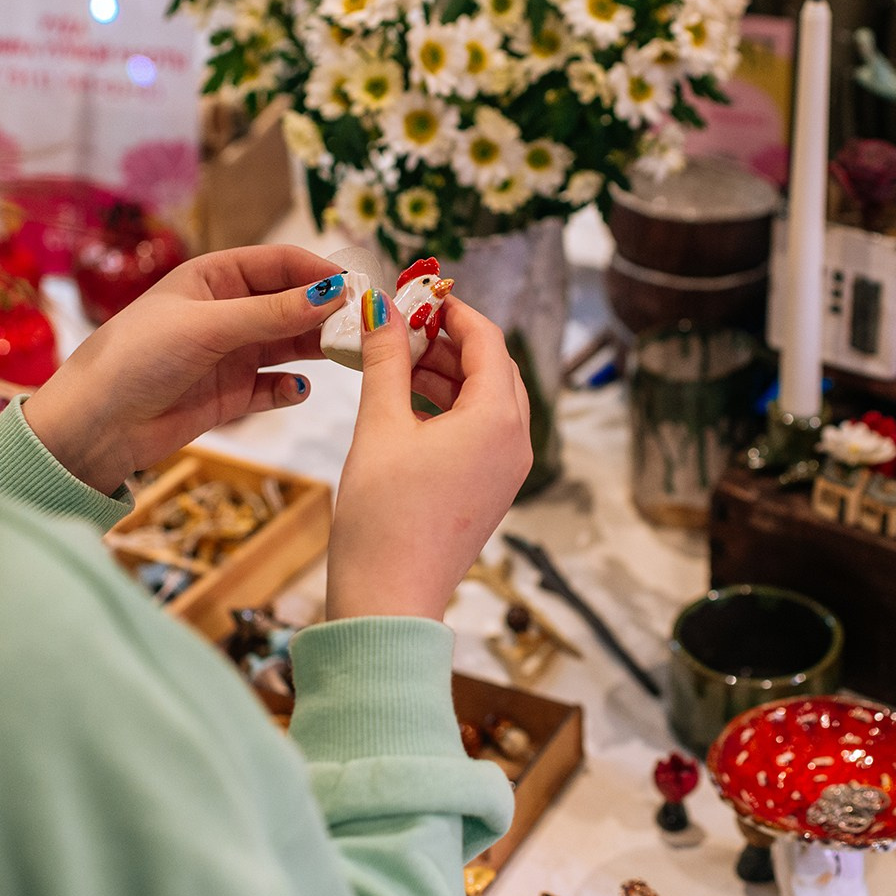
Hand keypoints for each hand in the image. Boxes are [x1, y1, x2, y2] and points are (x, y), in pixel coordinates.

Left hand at [22, 245, 349, 491]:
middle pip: (292, 304)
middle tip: (365, 326)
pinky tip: (296, 389)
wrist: (95, 426)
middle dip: (327, 312)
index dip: (320, 272)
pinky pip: (274, 387)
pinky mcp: (230, 394)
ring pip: (289, 344)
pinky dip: (289, 388)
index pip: (281, 263)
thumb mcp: (207, 326)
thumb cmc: (137, 357)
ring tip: (348, 355)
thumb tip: (335, 292)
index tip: (359, 288)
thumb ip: (273, 313)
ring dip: (318, 348)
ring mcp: (230, 354)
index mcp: (214, 277)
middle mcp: (226, 311)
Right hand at [326, 294, 531, 620]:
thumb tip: (381, 309)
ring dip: (448, 374)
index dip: (451, 310)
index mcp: (498, 419)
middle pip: (493, 368)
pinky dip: (450, 408)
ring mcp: (508, 470)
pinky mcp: (491, 490)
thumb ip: (385, 360)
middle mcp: (516, 442)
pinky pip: (482, 431)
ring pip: (488, 400)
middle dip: (450, 341)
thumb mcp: (379, 426)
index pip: (488, 340)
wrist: (390, 602)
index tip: (416, 293)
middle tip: (403, 326)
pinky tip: (407, 404)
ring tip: (397, 362)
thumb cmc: (383, 519)